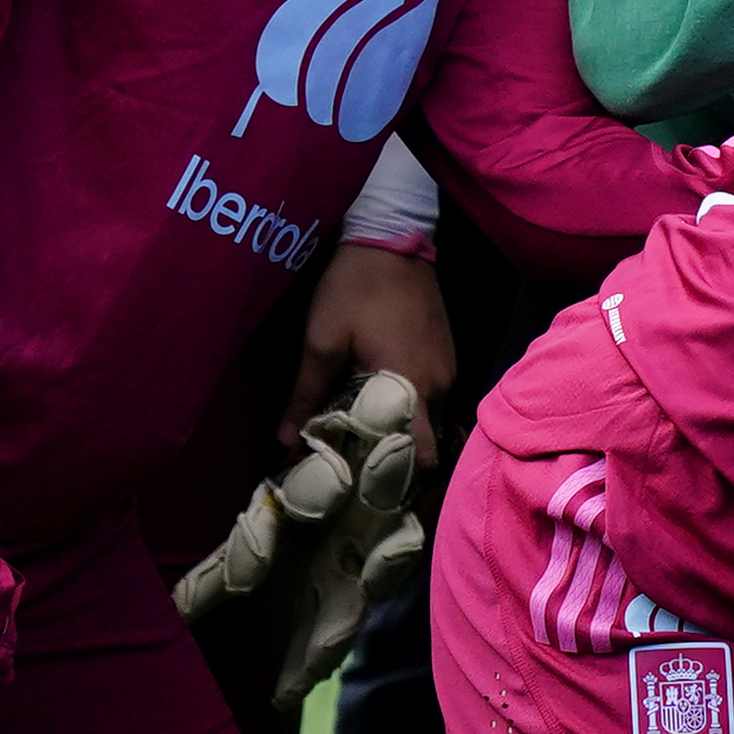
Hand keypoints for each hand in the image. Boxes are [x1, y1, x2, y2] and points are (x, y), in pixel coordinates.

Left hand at [284, 245, 456, 466]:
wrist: (392, 240)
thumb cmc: (354, 290)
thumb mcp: (321, 341)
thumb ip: (306, 395)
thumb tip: (284, 443)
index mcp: (412, 386)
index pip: (422, 452)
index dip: (398, 477)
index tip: (369, 493)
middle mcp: (441, 384)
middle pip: (428, 442)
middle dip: (398, 461)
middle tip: (360, 473)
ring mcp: (449, 369)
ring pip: (432, 421)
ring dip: (405, 435)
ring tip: (367, 445)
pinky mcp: (447, 356)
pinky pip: (434, 399)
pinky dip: (413, 413)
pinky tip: (383, 412)